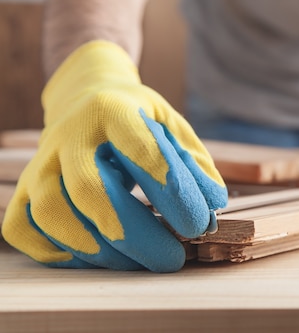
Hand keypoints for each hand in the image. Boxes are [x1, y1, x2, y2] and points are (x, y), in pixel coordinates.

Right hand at [1, 41, 227, 271]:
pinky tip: (95, 257)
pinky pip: (24, 227)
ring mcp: (40, 162)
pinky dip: (57, 252)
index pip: (140, 149)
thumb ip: (194, 163)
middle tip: (171, 258)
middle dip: (133, 233)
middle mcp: (70, 134)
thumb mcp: (172, 127)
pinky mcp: (23, 188)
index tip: (198, 224)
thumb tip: (213, 204)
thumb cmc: (138, 120)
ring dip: (99, 249)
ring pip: (52, 213)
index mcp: (114, 110)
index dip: (170, 190)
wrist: (86, 98)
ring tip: (139, 263)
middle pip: (89, 189)